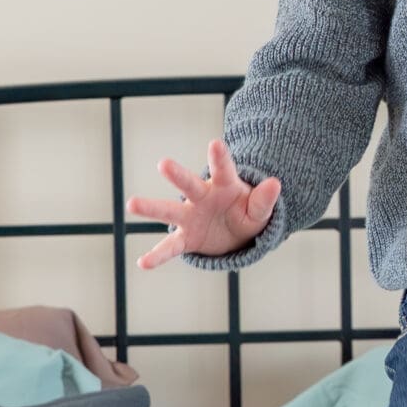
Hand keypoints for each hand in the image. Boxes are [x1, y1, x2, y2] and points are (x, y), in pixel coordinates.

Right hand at [125, 137, 281, 270]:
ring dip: (151, 207)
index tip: (215, 143)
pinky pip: (170, 247)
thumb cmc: (247, 213)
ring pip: (170, 211)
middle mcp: (202, 197)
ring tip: (131, 203)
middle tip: (163, 163)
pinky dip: (157, 256)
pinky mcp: (186, 238)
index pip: (223, 169)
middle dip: (178, 175)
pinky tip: (142, 263)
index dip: (220, 157)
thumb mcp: (260, 210)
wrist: (236, 233)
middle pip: (189, 185)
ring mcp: (190, 217)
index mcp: (224, 185)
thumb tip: (275, 183)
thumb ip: (264, 199)